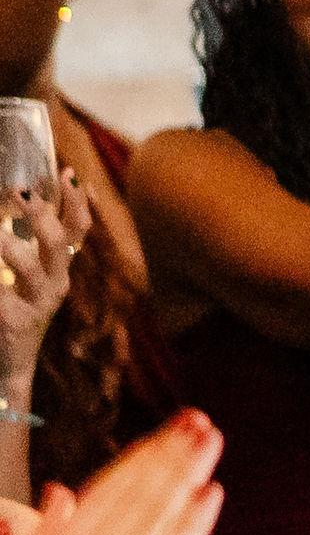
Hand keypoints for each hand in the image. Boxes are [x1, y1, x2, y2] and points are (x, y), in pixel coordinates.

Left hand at [0, 172, 89, 388]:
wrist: (11, 361)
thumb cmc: (17, 309)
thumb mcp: (29, 275)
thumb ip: (32, 244)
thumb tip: (30, 199)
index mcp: (60, 268)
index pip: (78, 229)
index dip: (77, 201)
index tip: (67, 173)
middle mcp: (56, 282)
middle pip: (58, 241)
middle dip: (40, 213)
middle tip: (20, 191)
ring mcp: (37, 302)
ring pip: (29, 266)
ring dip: (8, 245)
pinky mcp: (14, 320)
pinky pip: (1, 293)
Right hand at [0, 413, 222, 534]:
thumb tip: (57, 494)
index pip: (99, 496)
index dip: (138, 459)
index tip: (167, 431)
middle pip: (130, 500)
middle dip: (167, 455)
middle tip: (199, 422)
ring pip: (152, 522)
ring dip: (185, 475)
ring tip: (210, 442)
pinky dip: (193, 524)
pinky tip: (212, 493)